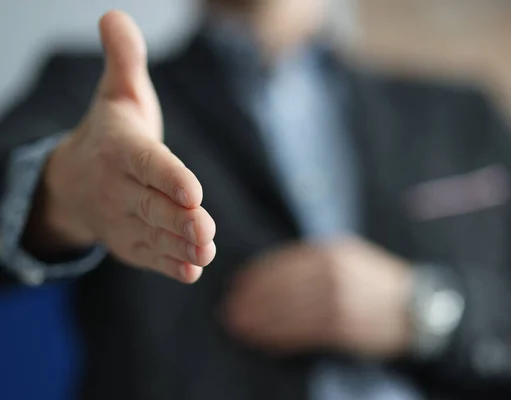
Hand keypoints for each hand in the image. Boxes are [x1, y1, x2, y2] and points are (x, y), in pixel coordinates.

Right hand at [35, 11, 215, 282]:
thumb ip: (124, 60)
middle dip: (179, 218)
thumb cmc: (112, 135)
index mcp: (121, 150)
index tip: (193, 190)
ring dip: (180, 245)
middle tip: (205, 229)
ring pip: (155, 234)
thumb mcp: (119, 94)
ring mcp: (124, 220)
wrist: (78, 183)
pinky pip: (150, 255)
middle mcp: (120, 188)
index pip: (147, 164)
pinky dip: (169, 264)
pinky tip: (192, 271)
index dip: (168, 177)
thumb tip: (115, 16)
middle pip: (153, 205)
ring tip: (205, 251)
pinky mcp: (131, 243)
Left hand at [225, 237, 413, 357]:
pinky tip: (264, 339)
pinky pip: (302, 333)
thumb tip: (270, 273)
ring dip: (260, 320)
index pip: (285, 262)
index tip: (238, 284)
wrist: (418, 307)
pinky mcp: (343, 327)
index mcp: (334, 252)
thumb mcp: (350, 256)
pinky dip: (279, 337)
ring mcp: (340, 301)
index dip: (258, 275)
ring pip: (288, 311)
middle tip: (231, 309)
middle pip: (282, 287)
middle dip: (253, 299)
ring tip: (239, 325)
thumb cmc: (376, 281)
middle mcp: (334, 274)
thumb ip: (314, 260)